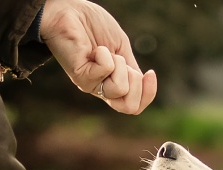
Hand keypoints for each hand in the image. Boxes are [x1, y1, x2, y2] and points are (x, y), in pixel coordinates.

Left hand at [40, 0, 158, 114]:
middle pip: (130, 107)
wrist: (71, 11)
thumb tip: (143, 82)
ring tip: (103, 51)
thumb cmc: (94, 26)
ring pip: (119, 89)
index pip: (134, 106)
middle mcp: (101, 88)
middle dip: (135, 82)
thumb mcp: (121, 49)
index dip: (148, 93)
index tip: (150, 73)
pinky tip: (93, 49)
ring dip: (118, 64)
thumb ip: (131, 69)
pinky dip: (104, 54)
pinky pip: (106, 70)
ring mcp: (90, 84)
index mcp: (114, 83)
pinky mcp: (80, 76)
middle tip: (120, 60)